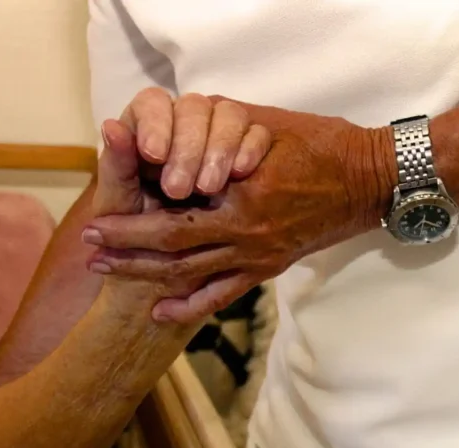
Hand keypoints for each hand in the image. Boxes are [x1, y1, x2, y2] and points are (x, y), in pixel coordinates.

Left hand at [84, 97, 391, 321]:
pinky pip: (223, 294)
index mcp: (242, 201)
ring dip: (145, 275)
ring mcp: (257, 257)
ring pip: (190, 275)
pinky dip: (190, 306)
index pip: (172, 220)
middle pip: (172, 251)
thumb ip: (221, 135)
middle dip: (125, 251)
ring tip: (108, 274)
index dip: (130, 226)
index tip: (96, 222)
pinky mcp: (268, 268)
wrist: (368, 181)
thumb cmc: (320, 144)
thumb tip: (176, 141)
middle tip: (89, 247)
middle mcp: (246, 236)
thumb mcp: (266, 126)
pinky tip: (162, 311)